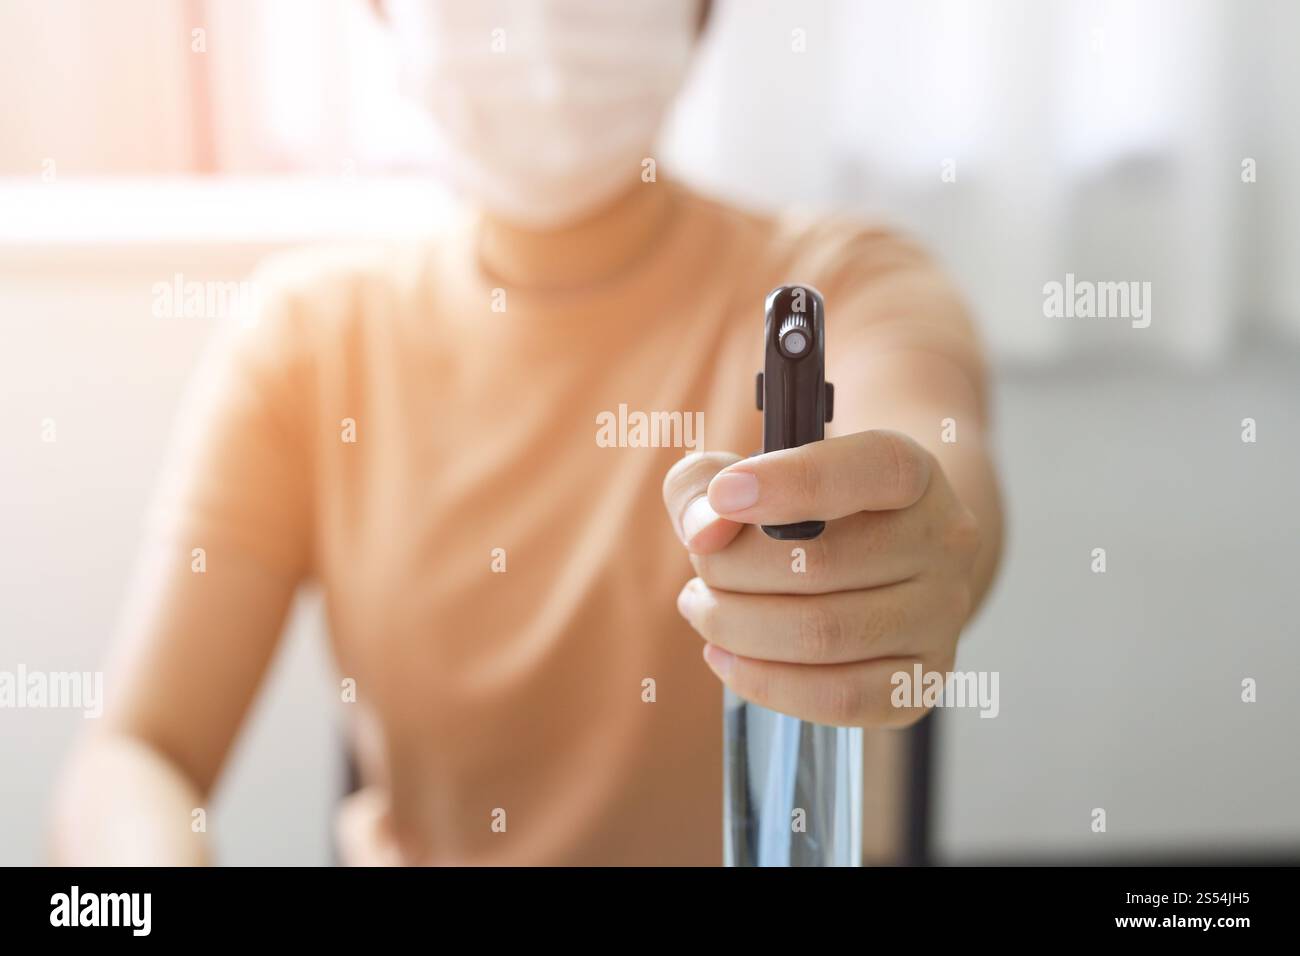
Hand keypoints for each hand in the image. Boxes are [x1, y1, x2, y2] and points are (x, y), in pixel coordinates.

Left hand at [662, 430, 980, 726]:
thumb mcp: (754, 472)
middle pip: (822, 564)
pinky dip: (766, 682)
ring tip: (703, 608)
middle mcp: (942, 541)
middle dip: (733, 570)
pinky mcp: (921, 679)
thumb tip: (706, 532)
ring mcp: (940, 615)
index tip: (725, 495)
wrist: (882, 560)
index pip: (870, 470)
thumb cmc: (803, 511)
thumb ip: (705, 482)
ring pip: (824, 635)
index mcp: (912, 472)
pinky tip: (727, 657)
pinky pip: (840, 698)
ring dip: (737, 626)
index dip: (793, 483)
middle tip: (702, 567)